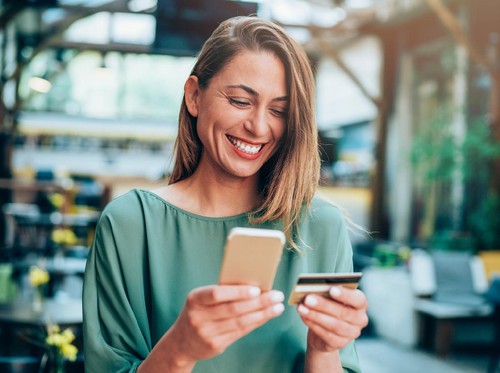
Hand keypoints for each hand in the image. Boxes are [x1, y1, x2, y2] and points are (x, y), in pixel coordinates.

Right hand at [168, 285, 284, 364]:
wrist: (181, 342)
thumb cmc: (198, 312)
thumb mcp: (201, 300)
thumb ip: (221, 293)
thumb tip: (253, 286)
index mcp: (195, 299)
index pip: (217, 294)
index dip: (238, 292)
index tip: (257, 289)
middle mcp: (199, 317)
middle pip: (234, 309)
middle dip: (259, 302)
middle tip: (277, 295)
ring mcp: (207, 333)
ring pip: (240, 322)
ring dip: (262, 314)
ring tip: (277, 307)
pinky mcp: (215, 345)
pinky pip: (240, 332)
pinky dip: (256, 323)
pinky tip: (266, 316)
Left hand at [297, 287, 367, 352]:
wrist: (324, 329)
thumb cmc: (329, 305)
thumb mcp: (329, 297)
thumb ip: (325, 292)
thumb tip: (311, 290)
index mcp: (361, 303)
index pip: (358, 299)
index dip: (345, 295)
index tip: (331, 289)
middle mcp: (360, 319)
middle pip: (343, 312)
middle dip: (323, 305)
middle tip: (308, 298)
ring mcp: (352, 333)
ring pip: (334, 325)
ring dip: (315, 316)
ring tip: (301, 308)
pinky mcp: (340, 343)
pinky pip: (326, 334)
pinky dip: (313, 324)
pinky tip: (303, 316)